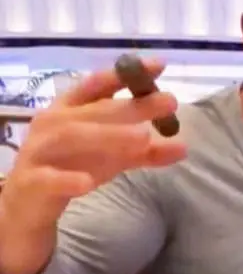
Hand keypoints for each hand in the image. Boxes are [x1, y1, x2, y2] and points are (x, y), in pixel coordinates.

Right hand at [0, 60, 186, 273]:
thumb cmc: (71, 169)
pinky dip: (66, 179)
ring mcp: (38, 152)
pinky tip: (87, 182)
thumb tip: (183, 147)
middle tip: (169, 102)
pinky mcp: (30, 183)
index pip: (98, 85)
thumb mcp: (112, 158)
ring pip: (71, 136)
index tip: (160, 65)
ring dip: (108, 135)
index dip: (127, 74)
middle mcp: (53, 124)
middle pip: (94, 110)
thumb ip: (145, 152)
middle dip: (132, 106)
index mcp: (70, 110)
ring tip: (143, 139)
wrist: (27, 209)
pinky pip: (47, 179)